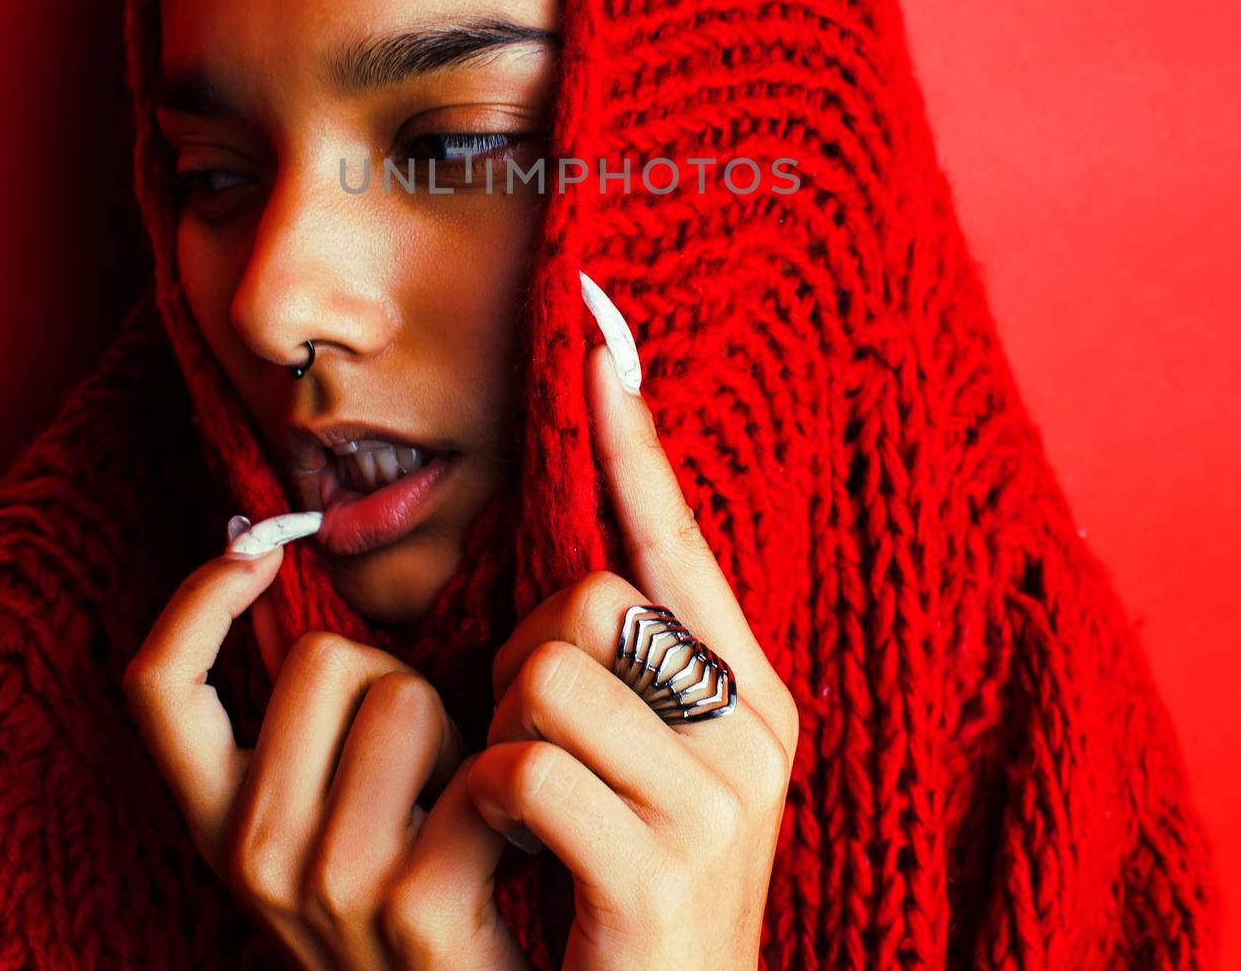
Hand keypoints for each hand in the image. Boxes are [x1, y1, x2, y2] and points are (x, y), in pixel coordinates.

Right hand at [123, 540, 528, 969]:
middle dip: (388, 680)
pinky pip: (480, 760)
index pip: (158, 689)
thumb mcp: (321, 818)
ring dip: (453, 730)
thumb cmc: (408, 900)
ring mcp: (330, 886)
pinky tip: (510, 843)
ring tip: (462, 808)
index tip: (256, 550)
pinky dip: (511, 778)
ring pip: (403, 693)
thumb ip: (301, 719)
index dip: (196, 601)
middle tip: (420, 771)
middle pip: (321, 656)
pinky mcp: (415, 909)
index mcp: (222, 825)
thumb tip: (270, 555)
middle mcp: (255, 855)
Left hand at [465, 343, 800, 969]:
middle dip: (525, 656)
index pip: (678, 541)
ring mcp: (715, 806)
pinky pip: (521, 765)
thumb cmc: (627, 895)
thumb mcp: (647, 769)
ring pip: (546, 671)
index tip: (601, 346)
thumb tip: (573, 565)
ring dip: (504, 733)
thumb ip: (625, 669)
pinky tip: (520, 857)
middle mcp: (751, 733)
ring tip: (531, 811)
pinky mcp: (661, 876)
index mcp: (748, 696)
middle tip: (534, 744)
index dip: (633, 447)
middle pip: (588, 597)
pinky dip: (489, 802)